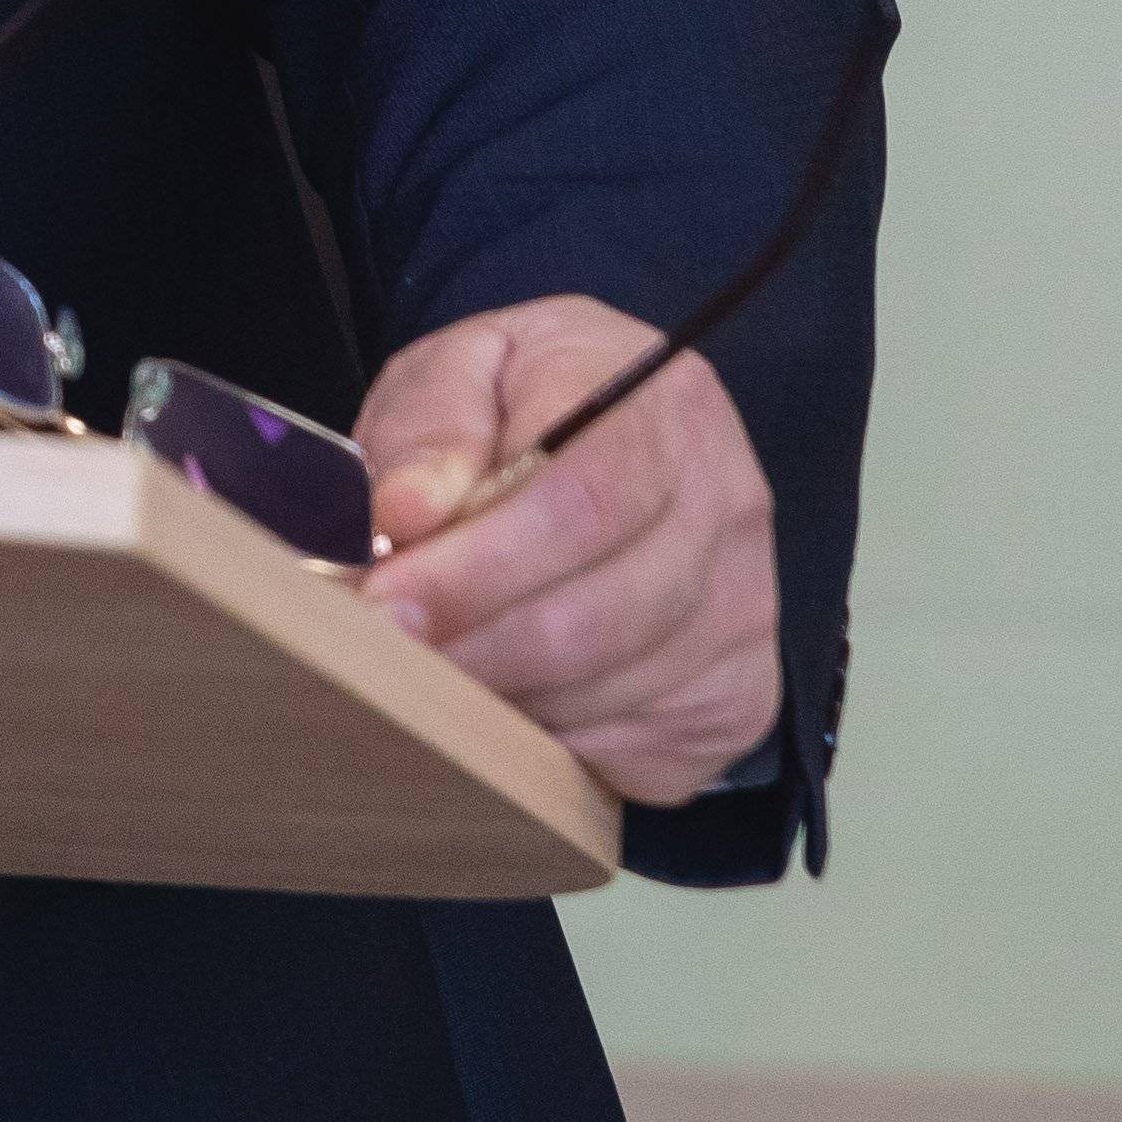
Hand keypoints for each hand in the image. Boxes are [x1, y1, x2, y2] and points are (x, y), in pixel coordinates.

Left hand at [352, 295, 780, 811]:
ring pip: (608, 691)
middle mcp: (729, 510)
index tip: (386, 599)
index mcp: (666, 408)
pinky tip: (499, 696)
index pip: (583, 503)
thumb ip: (431, 427)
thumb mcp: (460, 369)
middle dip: (472, 645)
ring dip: (500, 695)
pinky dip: (550, 743)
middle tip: (377, 652)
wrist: (611, 429)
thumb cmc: (521, 403)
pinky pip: (634, 752)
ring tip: (425, 665)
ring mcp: (745, 611)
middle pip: (598, 615)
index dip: (477, 568)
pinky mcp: (736, 698)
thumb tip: (406, 511)